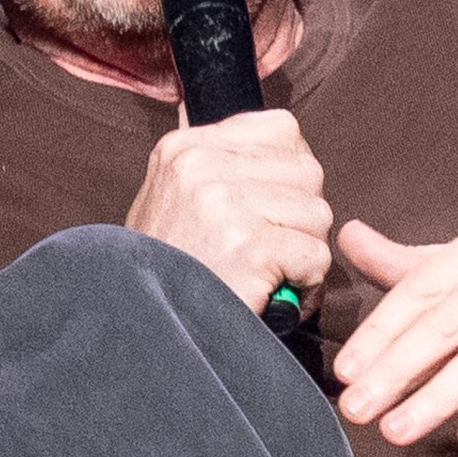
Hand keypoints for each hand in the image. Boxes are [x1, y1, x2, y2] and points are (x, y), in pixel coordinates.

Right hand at [125, 109, 332, 315]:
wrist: (140, 326)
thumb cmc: (165, 269)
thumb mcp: (173, 197)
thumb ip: (220, 166)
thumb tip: (276, 142)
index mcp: (186, 148)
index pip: (282, 130)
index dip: (290, 174)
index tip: (273, 207)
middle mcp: (203, 165)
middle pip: (307, 171)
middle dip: (301, 215)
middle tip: (272, 248)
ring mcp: (225, 204)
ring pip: (317, 213)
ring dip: (305, 251)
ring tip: (270, 272)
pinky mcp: (250, 247)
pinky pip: (316, 255)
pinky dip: (307, 284)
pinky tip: (274, 292)